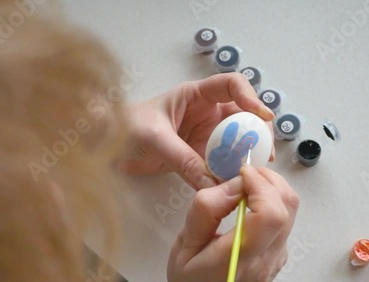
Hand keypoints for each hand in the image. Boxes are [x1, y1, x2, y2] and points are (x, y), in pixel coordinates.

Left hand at [118, 73, 274, 189]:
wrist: (103, 147)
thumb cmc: (123, 128)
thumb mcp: (154, 139)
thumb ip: (183, 159)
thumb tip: (212, 185)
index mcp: (196, 95)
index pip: (231, 85)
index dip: (250, 97)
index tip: (262, 117)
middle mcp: (206, 113)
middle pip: (243, 116)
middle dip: (257, 131)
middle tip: (265, 153)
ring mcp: (205, 136)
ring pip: (236, 141)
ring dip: (247, 154)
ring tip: (256, 171)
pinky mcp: (199, 156)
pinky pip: (221, 162)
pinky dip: (230, 172)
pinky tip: (235, 183)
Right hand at [167, 165, 299, 281]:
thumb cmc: (190, 279)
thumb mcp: (183, 244)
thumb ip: (207, 210)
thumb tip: (235, 183)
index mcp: (240, 257)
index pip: (271, 214)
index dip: (261, 185)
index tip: (242, 173)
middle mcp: (267, 259)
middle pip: (288, 207)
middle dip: (270, 179)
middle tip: (246, 173)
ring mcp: (277, 259)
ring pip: (291, 212)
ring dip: (273, 189)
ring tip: (246, 186)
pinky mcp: (279, 257)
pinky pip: (286, 221)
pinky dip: (273, 202)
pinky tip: (250, 204)